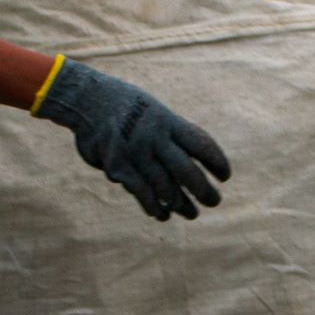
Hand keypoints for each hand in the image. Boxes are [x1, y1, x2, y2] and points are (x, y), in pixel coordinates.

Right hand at [35, 61, 230, 220]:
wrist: (88, 99)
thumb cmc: (126, 105)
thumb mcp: (154, 110)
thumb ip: (172, 132)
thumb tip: (195, 156)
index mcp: (168, 121)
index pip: (202, 145)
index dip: (217, 162)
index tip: (225, 176)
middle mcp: (155, 138)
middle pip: (188, 172)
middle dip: (204, 191)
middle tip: (215, 202)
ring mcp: (137, 154)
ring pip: (166, 188)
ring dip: (181, 204)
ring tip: (192, 214)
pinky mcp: (119, 167)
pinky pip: (142, 193)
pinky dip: (154, 207)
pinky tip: (162, 214)